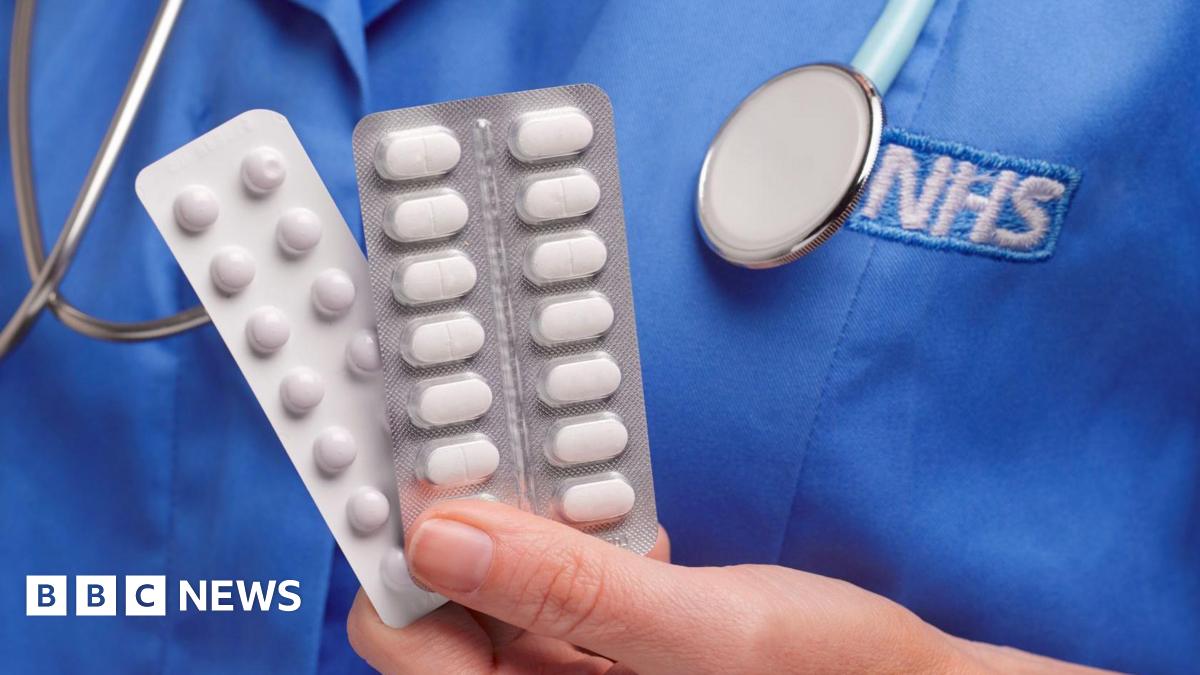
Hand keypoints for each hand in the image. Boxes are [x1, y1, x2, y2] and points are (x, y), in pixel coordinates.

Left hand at [348, 500, 1109, 673]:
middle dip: (460, 521)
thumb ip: (572, 590)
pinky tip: (604, 503)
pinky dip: (566, 532)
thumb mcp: (705, 633)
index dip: (395, 549)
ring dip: (517, 519)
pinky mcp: (599, 645)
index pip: (407, 639)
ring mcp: (568, 673)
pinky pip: (549, 580)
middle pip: (440, 605)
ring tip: (548, 463)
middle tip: (484, 436)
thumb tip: (443, 533)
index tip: (407, 457)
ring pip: (493, 583)